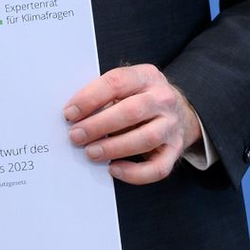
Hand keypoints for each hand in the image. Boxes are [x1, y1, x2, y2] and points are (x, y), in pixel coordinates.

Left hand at [64, 64, 200, 184]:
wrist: (179, 112)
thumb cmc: (140, 97)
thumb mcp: (126, 85)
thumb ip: (103, 94)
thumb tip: (73, 115)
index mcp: (146, 76)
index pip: (116, 82)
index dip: (90, 98)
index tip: (70, 113)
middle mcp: (163, 99)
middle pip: (131, 111)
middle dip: (98, 125)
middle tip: (76, 135)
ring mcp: (172, 125)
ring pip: (146, 138)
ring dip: (114, 147)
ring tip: (90, 152)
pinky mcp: (176, 150)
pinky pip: (158, 167)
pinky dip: (135, 173)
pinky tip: (114, 169)